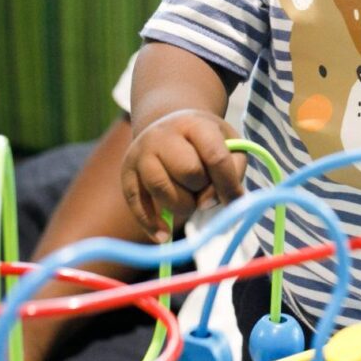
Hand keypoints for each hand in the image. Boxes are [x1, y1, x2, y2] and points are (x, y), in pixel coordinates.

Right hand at [121, 110, 245, 237]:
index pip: (216, 157)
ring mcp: (141, 153)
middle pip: (189, 172)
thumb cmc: (204, 142)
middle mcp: (163, 135)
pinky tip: (164, 236)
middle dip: (202, 189)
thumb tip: (213, 203)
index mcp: (194, 124)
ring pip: (162, 190)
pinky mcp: (126, 173)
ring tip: (188, 199)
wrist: (168, 127)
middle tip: (203, 188)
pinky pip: (137, 205)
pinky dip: (151, 225)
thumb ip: (233, 171)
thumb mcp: (228, 143)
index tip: (234, 200)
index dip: (228, 184)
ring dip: (182, 206)